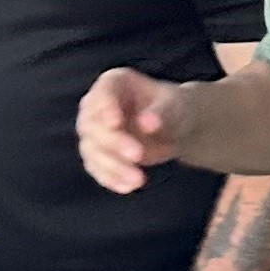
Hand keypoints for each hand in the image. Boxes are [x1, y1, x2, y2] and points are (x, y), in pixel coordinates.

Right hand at [77, 67, 194, 195]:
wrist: (177, 128)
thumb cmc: (175, 108)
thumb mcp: (176, 106)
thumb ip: (161, 112)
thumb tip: (147, 123)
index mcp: (114, 83)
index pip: (102, 93)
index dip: (105, 108)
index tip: (115, 123)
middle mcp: (98, 106)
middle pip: (92, 125)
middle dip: (113, 142)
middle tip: (137, 155)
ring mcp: (95, 131)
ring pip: (91, 150)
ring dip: (112, 166)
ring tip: (139, 179)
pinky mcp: (99, 154)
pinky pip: (97, 168)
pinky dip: (110, 178)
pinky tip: (127, 187)